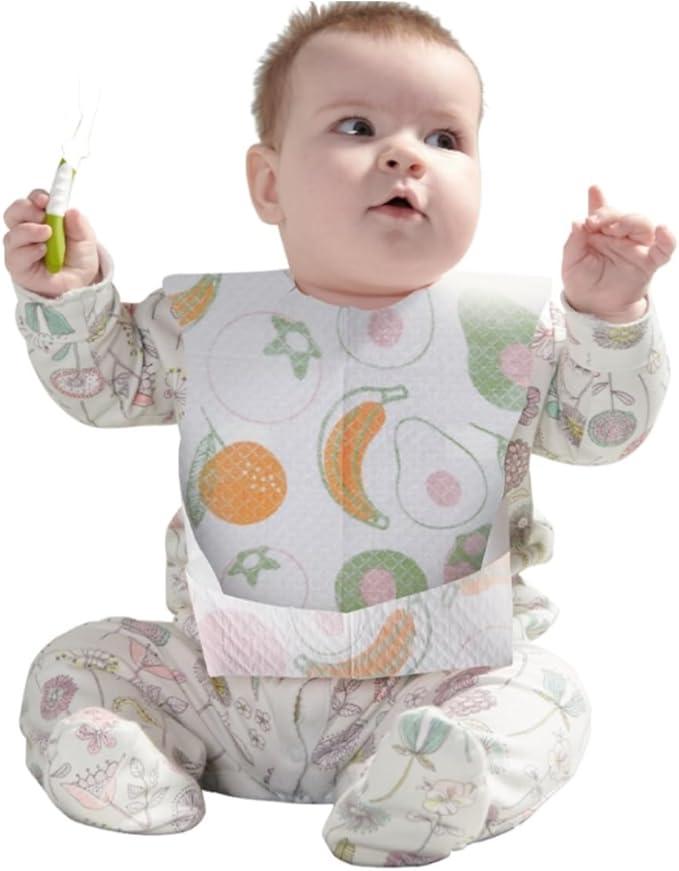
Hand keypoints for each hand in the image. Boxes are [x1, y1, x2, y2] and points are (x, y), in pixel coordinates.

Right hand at [3, 189, 99, 297]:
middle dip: (25, 209)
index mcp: (42, 219)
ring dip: (28, 231)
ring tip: (47, 234)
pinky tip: (42, 250)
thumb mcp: (86, 240)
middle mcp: (27, 231)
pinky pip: (15, 257)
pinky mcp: (19, 267)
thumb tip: (72, 211)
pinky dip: (29, 251)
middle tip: (42, 215)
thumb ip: (80, 225)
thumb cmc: (78, 260)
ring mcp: (21, 249)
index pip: (32, 201)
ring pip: (12, 235)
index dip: (36, 197)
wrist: (80, 285)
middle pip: (14, 213)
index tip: (46, 199)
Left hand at [561, 185, 674, 321]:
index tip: (593, 190)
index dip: (598, 201)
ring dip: (629, 222)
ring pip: (642, 225)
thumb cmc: (583, 283)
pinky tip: (663, 230)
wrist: (595, 308)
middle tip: (593, 223)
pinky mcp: (648, 262)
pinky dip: (668, 239)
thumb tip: (576, 221)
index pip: (601, 212)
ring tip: (614, 230)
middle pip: (622, 215)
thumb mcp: (571, 263)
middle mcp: (619, 236)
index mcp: (599, 233)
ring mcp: (635, 248)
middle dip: (609, 214)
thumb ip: (573, 242)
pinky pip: (664, 249)